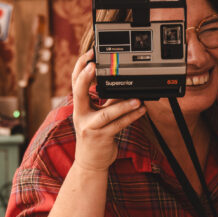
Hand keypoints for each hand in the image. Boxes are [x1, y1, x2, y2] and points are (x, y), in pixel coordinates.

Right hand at [70, 49, 146, 170]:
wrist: (90, 161)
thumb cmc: (95, 136)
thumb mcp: (98, 115)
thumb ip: (108, 100)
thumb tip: (124, 86)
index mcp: (79, 107)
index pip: (74, 83)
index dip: (79, 68)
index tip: (89, 54)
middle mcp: (81, 115)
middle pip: (79, 93)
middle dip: (85, 78)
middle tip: (94, 66)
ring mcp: (90, 128)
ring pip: (106, 114)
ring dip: (122, 105)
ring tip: (137, 98)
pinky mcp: (102, 138)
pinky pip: (118, 126)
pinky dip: (132, 117)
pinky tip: (142, 110)